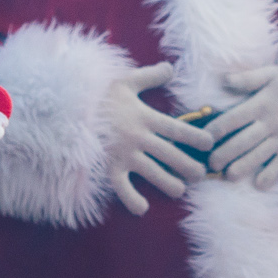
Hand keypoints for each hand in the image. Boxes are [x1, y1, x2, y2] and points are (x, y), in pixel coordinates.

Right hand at [103, 62, 211, 215]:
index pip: (176, 129)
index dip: (195, 137)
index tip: (210, 143)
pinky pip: (122, 186)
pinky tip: (142, 209)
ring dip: (168, 183)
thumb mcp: (124, 82)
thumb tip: (171, 68)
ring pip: (152, 172)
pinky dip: (131, 199)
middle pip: (170, 154)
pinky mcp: (109, 166)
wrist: (68, 108)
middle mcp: (138, 137)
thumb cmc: (98, 95)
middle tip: (201, 174)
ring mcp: (124, 154)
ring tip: (180, 190)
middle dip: (188, 165)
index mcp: (144, 116)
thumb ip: (149, 76)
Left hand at [204, 66, 277, 189]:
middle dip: (225, 153)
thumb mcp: (272, 72)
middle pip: (244, 140)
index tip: (204, 138)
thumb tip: (223, 79)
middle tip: (210, 164)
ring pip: (260, 155)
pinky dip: (272, 175)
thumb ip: (248, 78)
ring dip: (244, 167)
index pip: (234, 118)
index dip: (217, 128)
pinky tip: (260, 185)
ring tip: (228, 177)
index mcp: (262, 104)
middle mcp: (271, 123)